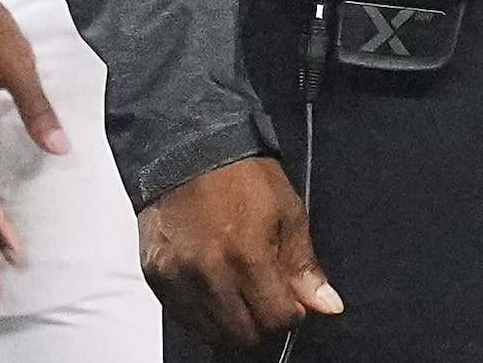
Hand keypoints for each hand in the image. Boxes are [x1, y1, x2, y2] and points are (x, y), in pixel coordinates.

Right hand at [137, 155, 339, 348]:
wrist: (187, 147)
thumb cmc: (240, 173)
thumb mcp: (287, 212)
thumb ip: (304, 266)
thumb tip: (327, 305)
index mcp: (246, 257)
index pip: (276, 320)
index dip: (291, 312)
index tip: (291, 299)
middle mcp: (208, 274)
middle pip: (242, 336)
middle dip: (262, 323)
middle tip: (265, 295)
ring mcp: (177, 278)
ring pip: (211, 332)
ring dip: (231, 320)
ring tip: (238, 288)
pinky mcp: (155, 276)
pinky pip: (182, 315)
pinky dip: (201, 310)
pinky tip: (212, 285)